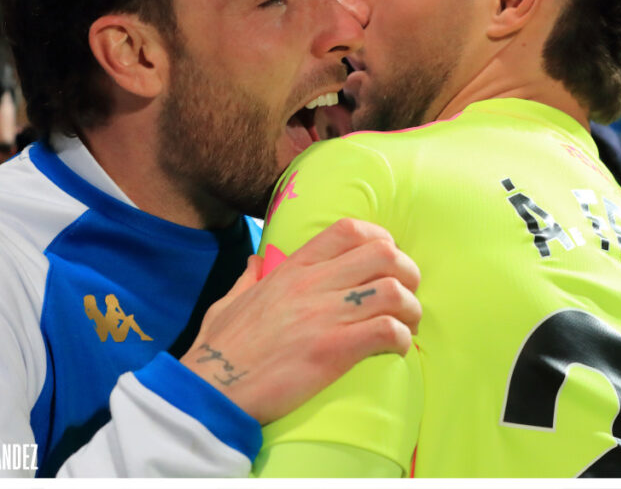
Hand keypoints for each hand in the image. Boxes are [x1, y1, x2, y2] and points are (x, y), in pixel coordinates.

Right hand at [179, 218, 420, 424]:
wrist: (209, 390)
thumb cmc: (218, 350)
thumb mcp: (229, 301)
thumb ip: (249, 277)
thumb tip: (255, 261)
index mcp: (291, 269)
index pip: (349, 229)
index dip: (381, 240)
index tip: (386, 263)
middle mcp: (311, 284)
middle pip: (385, 254)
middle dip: (408, 273)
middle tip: (406, 297)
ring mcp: (322, 316)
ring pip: (393, 291)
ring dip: (410, 309)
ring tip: (405, 327)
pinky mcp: (331, 351)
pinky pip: (386, 331)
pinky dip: (400, 339)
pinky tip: (394, 350)